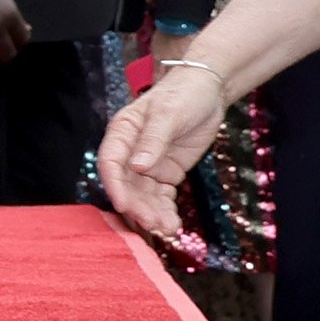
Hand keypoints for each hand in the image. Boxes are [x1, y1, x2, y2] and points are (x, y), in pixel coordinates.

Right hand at [101, 65, 226, 241]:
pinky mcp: (166, 173)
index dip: (115, 185)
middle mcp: (130, 152)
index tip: (124, 205)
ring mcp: (148, 165)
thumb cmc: (185, 94)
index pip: (110, 163)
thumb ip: (152, 140)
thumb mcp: (169, 114)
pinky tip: (174, 224)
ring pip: (144, 195)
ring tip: (169, 229)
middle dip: (139, 206)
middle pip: (127, 185)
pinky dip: (166, 210)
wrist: (209, 91)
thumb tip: (137, 167)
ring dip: (153, 213)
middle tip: (155, 224)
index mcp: (122, 134)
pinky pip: (161, 196)